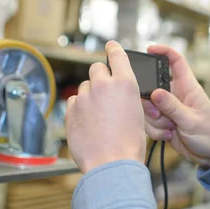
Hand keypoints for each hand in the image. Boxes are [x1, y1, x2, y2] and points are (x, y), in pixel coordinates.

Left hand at [66, 41, 145, 173]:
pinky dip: (80, 109)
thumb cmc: (129, 143)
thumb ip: (125, 96)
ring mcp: (85, 97)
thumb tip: (116, 93)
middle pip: (96, 68)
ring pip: (85, 87)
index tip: (110, 46)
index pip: (117, 55)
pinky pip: (75, 102)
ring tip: (99, 116)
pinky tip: (89, 123)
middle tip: (105, 94)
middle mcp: (103, 85)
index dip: (113, 49)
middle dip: (101, 78)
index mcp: (125, 83)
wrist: (111, 162)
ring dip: (90, 96)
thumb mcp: (138, 113)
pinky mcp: (71, 109)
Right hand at [143, 45, 209, 168]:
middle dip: (150, 102)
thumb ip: (172, 107)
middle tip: (158, 114)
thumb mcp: (191, 121)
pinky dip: (154, 131)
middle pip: (152, 87)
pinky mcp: (163, 122)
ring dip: (154, 120)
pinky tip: (167, 136)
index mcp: (187, 87)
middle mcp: (176, 95)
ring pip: (148, 107)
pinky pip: (149, 122)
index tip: (149, 48)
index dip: (164, 51)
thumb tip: (154, 93)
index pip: (176, 61)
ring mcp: (168, 109)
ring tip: (170, 128)